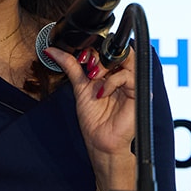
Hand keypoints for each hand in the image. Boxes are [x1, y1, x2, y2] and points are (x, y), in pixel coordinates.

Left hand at [44, 45, 138, 190]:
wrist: (100, 141)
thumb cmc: (93, 119)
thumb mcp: (80, 87)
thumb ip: (71, 66)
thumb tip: (52, 51)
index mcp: (112, 73)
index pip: (109, 49)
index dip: (95, 49)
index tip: (81, 58)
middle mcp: (124, 75)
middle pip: (120, 49)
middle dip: (101, 55)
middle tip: (89, 66)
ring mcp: (132, 83)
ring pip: (126, 58)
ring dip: (105, 65)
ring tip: (95, 78)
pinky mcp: (139, 92)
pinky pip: (128, 76)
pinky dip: (112, 82)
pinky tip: (103, 93)